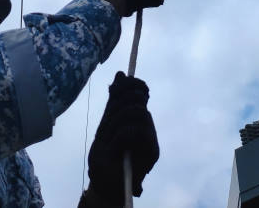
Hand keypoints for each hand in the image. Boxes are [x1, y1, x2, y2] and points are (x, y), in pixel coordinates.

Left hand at [86, 72, 158, 202]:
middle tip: (108, 122)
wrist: (105, 185)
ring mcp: (151, 138)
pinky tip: (114, 145)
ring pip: (136, 112)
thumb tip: (120, 74)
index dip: (131, 84)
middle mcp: (147, 125)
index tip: (116, 88)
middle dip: (119, 103)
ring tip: (108, 138)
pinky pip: (136, 130)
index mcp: (137, 116)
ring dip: (117, 121)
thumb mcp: (106, 125)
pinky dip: (121, 134)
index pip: (139, 90)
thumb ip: (114, 103)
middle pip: (137, 99)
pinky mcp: (152, 152)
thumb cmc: (105, 155)